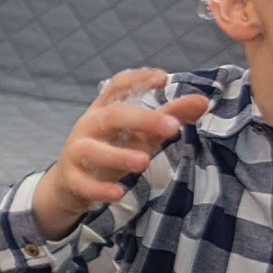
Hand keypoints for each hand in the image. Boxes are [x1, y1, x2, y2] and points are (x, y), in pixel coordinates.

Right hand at [32, 69, 211, 234]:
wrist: (69, 184)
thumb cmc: (110, 151)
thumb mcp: (139, 134)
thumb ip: (169, 117)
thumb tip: (203, 101)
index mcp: (105, 110)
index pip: (117, 86)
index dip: (137, 79)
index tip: (162, 78)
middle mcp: (88, 126)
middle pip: (111, 116)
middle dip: (141, 119)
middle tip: (172, 126)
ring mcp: (76, 152)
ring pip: (92, 150)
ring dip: (118, 155)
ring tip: (143, 162)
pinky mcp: (71, 179)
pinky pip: (83, 183)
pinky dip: (99, 189)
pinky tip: (117, 194)